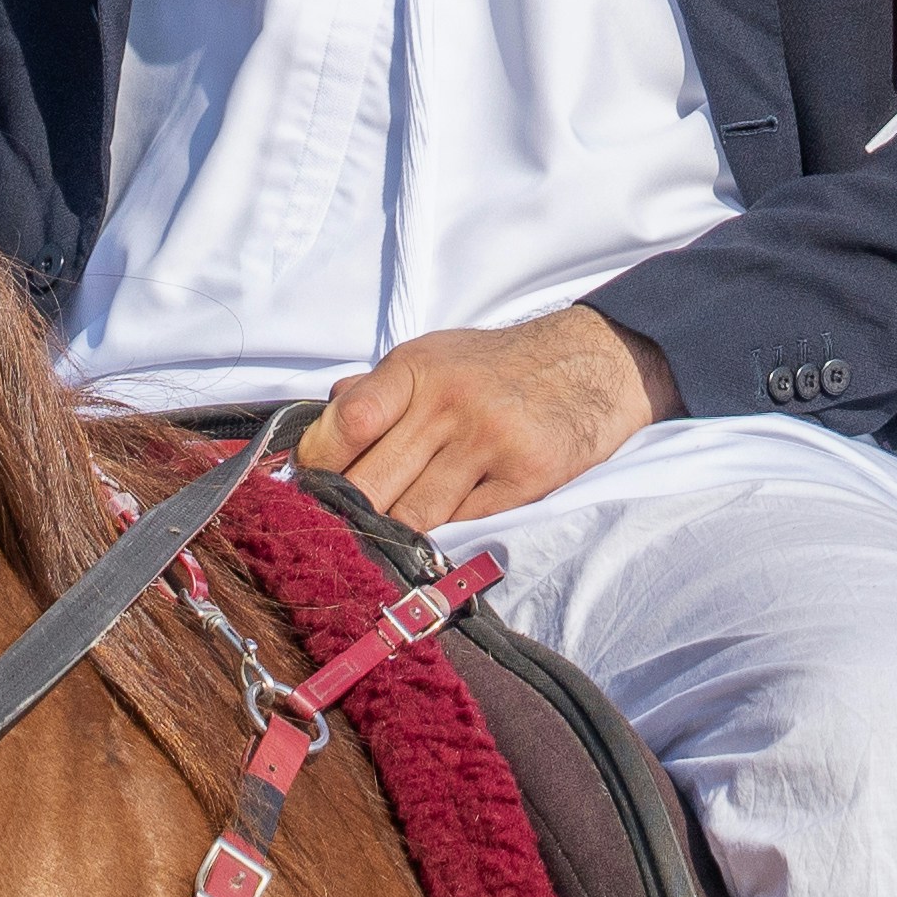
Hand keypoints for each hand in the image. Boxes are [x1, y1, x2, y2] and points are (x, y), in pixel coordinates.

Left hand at [310, 303, 663, 543]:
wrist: (589, 364)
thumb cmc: (496, 367)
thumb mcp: (433, 356)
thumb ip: (375, 392)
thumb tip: (318, 425)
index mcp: (416, 369)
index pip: (346, 424)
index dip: (316, 467)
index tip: (306, 490)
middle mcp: (450, 404)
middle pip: (371, 484)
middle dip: (346, 514)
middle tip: (334, 532)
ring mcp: (489, 443)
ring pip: (413, 517)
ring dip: (392, 534)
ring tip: (381, 539)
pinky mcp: (524, 480)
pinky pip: (463, 525)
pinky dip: (444, 533)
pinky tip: (437, 529)